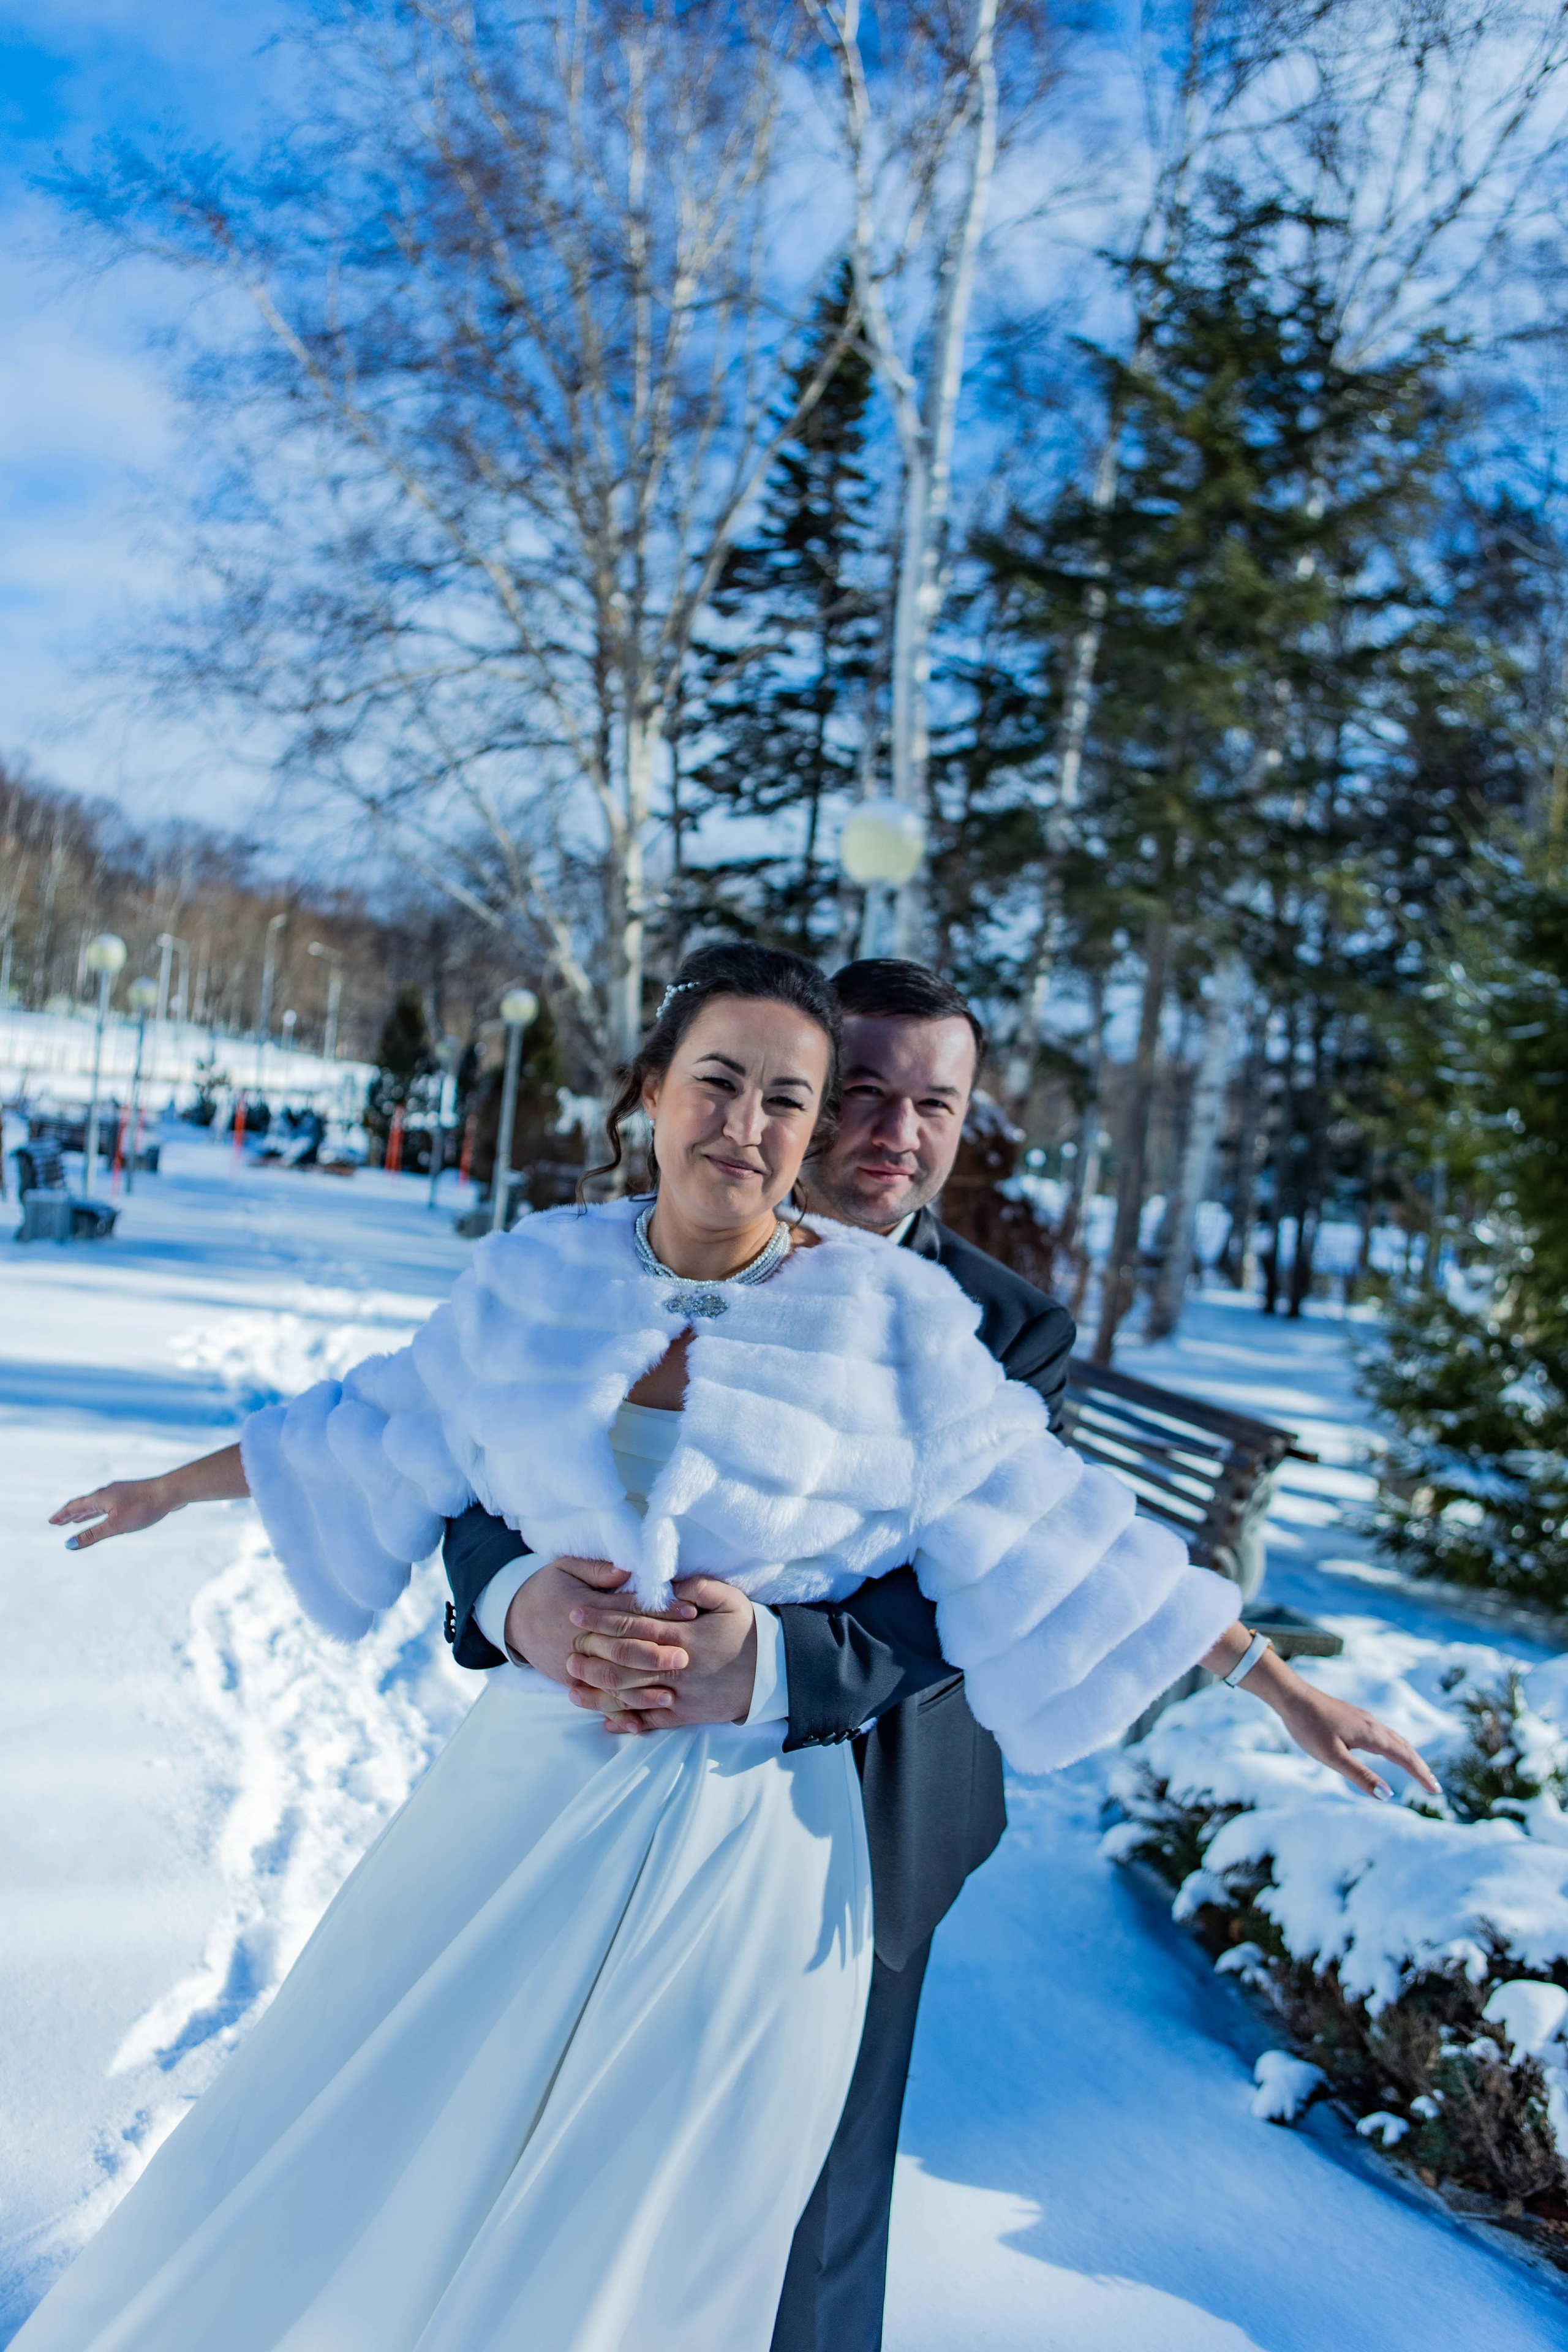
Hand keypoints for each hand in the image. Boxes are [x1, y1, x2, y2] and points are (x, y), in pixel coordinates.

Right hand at [51, 1476, 179, 1551]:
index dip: (62, 1515)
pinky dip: (102, 1511)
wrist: (171, 1491)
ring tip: (78, 1520)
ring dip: (86, 1513)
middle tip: (60, 1522)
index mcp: (100, 1497)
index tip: (51, 1521)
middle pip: (85, 1504)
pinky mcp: (133, 1495)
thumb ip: (92, 1535)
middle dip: (72, 1515)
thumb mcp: (115, 1525)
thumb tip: (69, 1544)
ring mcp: (121, 1493)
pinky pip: (111, 1504)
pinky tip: (108, 1514)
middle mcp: (108, 1492)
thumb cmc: (143, 1508)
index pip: (75, 1506)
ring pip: (98, 1504)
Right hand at [504, 1557, 695, 1694]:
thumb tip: (628, 1570)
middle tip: (685, 1658)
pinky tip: (640, 1723)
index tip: (689, 1611)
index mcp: (585, 1608)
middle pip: (622, 1649)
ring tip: (671, 1695)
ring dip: (641, 1691)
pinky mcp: (571, 1684)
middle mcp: (580, 1640)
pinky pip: (597, 1701)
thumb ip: (598, 1569)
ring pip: (612, 1682)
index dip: (660, 1611)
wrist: (513, 1617)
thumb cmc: (548, 1587)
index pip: (629, 1610)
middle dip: (655, 1655)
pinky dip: (618, 1713)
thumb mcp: (567, 1567)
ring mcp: (575, 1666)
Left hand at [568, 1576, 757, 1734]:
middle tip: (566, 1648)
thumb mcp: (730, 1600)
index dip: (600, 1619)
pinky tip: (604, 1720)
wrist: (773, 1675)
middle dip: (591, 1654)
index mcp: (682, 1636)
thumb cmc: (749, 1632)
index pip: (632, 1626)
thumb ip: (697, 1587)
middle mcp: (675, 1667)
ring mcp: (678, 1695)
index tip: (576, 1613)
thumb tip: (666, 1584)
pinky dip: (626, 1722)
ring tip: (572, 1685)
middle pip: (622, 1661)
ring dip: (598, 1691)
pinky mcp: (684, 1716)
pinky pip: (649, 1721)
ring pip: (629, 1694)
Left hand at [1270, 1674, 1441, 1802]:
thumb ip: (1360, 1775)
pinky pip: (1384, 1733)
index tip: (1436, 1791)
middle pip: (1405, 1747)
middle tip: (1433, 1786)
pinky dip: (1395, 1746)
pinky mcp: (1355, 1717)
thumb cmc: (1308, 1726)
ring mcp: (1364, 1719)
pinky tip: (1388, 1750)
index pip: (1405, 1757)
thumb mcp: (1332, 1756)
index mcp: (1371, 1735)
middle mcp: (1373, 1725)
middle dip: (1420, 1767)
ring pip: (1395, 1738)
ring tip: (1418, 1770)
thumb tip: (1388, 1796)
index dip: (1421, 1775)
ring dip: (1409, 1755)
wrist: (1291, 1696)